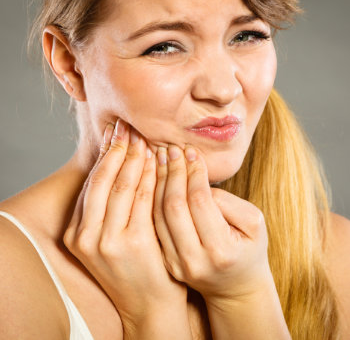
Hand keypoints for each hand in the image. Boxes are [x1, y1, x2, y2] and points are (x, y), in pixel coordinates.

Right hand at [63, 120, 190, 337]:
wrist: (148, 305)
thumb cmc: (132, 268)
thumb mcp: (108, 241)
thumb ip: (107, 211)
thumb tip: (115, 167)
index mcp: (77, 234)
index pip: (92, 184)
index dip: (105, 156)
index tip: (115, 134)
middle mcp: (87, 236)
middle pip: (104, 179)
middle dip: (118, 149)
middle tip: (128, 126)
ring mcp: (107, 241)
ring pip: (124, 185)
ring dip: (135, 157)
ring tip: (143, 136)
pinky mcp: (132, 242)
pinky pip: (144, 198)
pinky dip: (151, 175)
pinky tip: (157, 159)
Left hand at [154, 144, 270, 303]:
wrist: (235, 287)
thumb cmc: (249, 249)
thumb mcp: (254, 224)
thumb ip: (227, 202)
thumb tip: (196, 182)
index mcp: (221, 250)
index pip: (200, 201)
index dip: (193, 173)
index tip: (190, 152)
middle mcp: (194, 260)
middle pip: (174, 207)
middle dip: (172, 173)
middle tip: (171, 149)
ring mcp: (176, 263)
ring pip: (158, 214)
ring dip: (157, 182)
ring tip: (159, 158)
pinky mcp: (166, 261)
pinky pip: (154, 224)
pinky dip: (152, 198)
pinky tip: (153, 178)